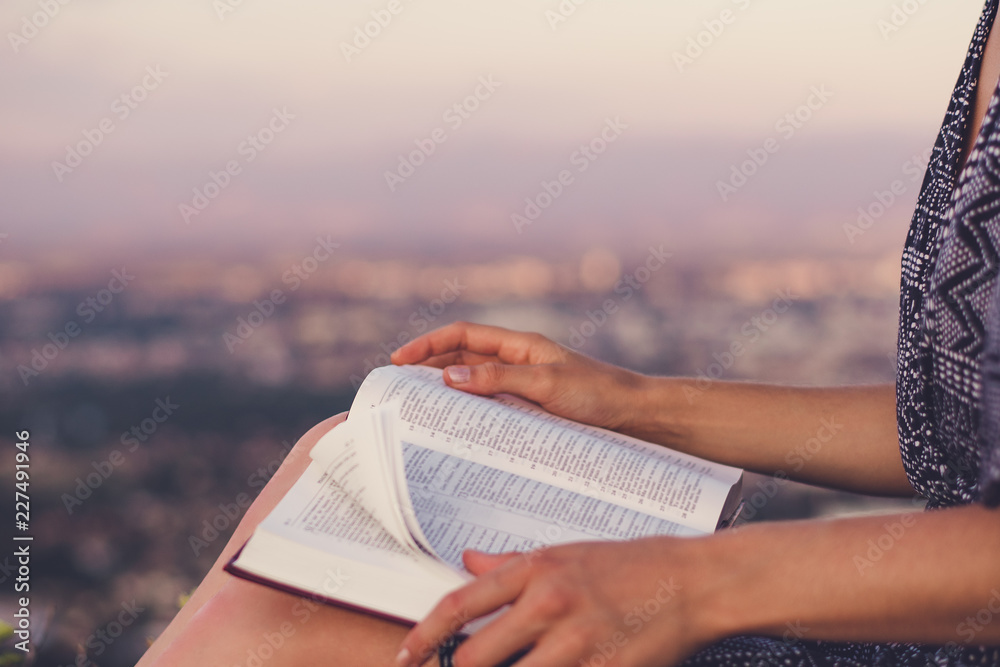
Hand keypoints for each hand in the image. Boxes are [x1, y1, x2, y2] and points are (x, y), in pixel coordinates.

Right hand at [390, 322, 653, 436]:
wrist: (637, 417)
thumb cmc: (598, 395)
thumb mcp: (545, 385)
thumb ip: (498, 379)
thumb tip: (447, 377)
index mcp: (520, 345)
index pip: (463, 335)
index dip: (428, 344)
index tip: (398, 360)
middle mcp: (519, 361)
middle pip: (462, 357)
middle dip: (428, 368)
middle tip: (398, 390)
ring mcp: (524, 385)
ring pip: (474, 383)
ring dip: (447, 393)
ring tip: (418, 412)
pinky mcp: (532, 409)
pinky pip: (491, 406)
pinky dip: (470, 413)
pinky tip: (458, 431)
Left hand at [396, 538, 712, 666]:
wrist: (692, 581)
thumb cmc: (632, 565)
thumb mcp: (566, 552)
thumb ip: (511, 564)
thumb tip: (468, 562)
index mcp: (536, 569)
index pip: (460, 605)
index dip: (424, 636)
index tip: (406, 657)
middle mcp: (550, 603)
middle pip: (476, 656)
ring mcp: (577, 642)